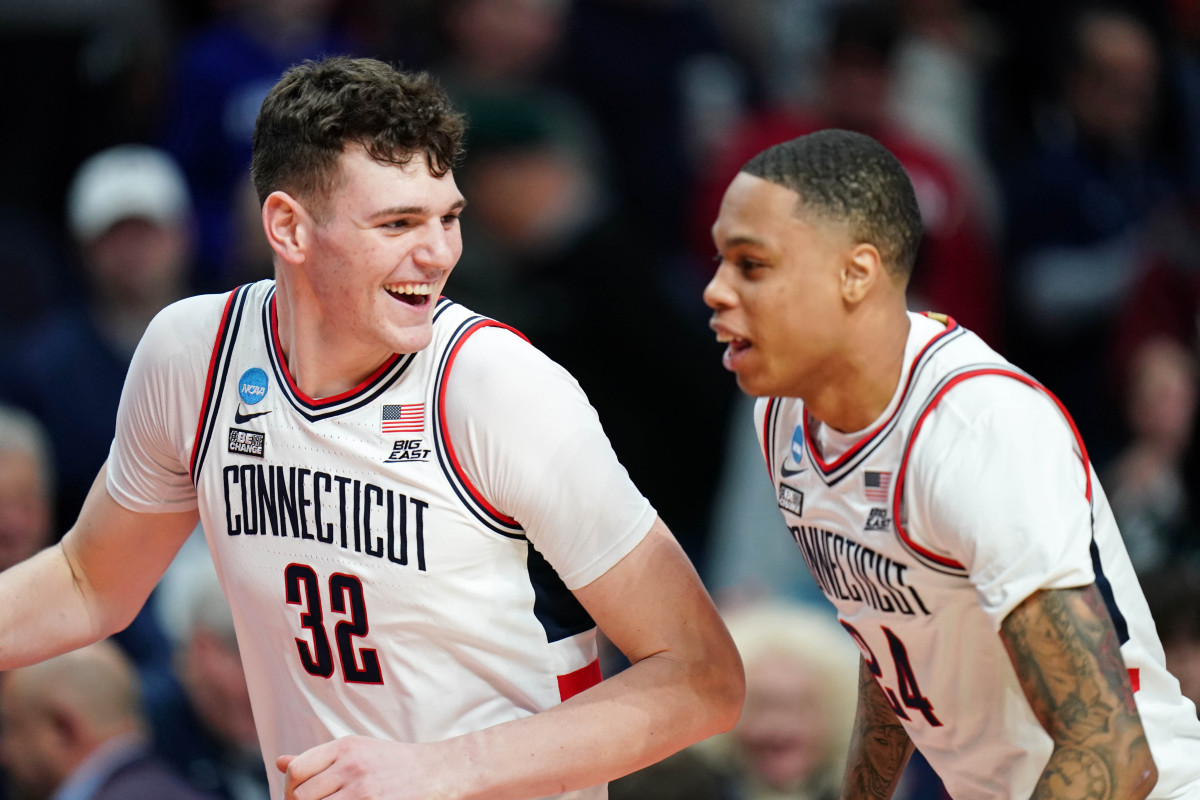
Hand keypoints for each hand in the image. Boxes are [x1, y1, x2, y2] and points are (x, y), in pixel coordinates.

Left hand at [277, 735, 452, 799]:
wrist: (441, 772)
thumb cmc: (396, 764)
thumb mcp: (359, 751)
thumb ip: (320, 759)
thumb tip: (280, 762)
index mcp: (346, 746)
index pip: (297, 770)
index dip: (290, 791)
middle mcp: (352, 765)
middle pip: (302, 797)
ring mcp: (364, 790)